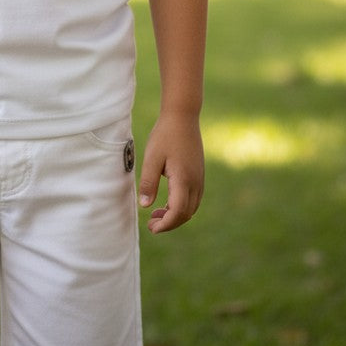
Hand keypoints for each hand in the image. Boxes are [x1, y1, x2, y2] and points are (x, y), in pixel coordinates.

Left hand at [138, 113, 203, 234]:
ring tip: (156, 214)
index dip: (165, 224)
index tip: (151, 227)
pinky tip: (167, 202)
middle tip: (151, 224)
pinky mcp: (199, 175)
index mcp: (183, 180)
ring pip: (191, 208)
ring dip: (176, 216)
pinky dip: (181, 207)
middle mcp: (195, 182)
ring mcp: (199, 179)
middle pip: (186, 214)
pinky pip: (193, 199)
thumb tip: (145, 206)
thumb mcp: (151, 158)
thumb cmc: (165, 135)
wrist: (183, 117)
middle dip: (169, 223)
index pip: (177, 212)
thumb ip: (148, 182)